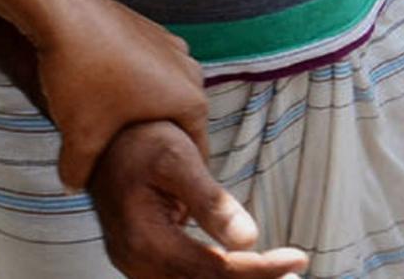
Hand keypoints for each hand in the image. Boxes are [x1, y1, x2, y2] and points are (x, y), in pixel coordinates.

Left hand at [33, 0, 212, 191]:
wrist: (64, 10)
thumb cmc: (83, 75)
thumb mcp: (81, 136)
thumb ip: (81, 173)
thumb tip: (73, 186)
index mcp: (190, 102)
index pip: (194, 154)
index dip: (173, 176)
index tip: (153, 190)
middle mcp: (190, 71)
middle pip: (177, 123)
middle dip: (153, 143)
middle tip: (126, 162)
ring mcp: (171, 46)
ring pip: (161, 94)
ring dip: (140, 111)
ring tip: (108, 125)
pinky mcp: (149, 29)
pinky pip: (147, 70)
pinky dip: (129, 84)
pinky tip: (99, 91)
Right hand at [87, 121, 309, 278]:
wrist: (104, 138)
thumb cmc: (141, 140)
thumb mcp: (177, 158)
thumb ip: (210, 201)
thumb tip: (249, 239)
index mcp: (145, 241)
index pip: (213, 270)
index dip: (258, 269)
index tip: (298, 258)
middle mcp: (137, 263)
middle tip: (297, 274)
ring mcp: (137, 266)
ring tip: (279, 273)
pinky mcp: (144, 260)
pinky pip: (185, 276)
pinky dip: (217, 275)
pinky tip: (246, 268)